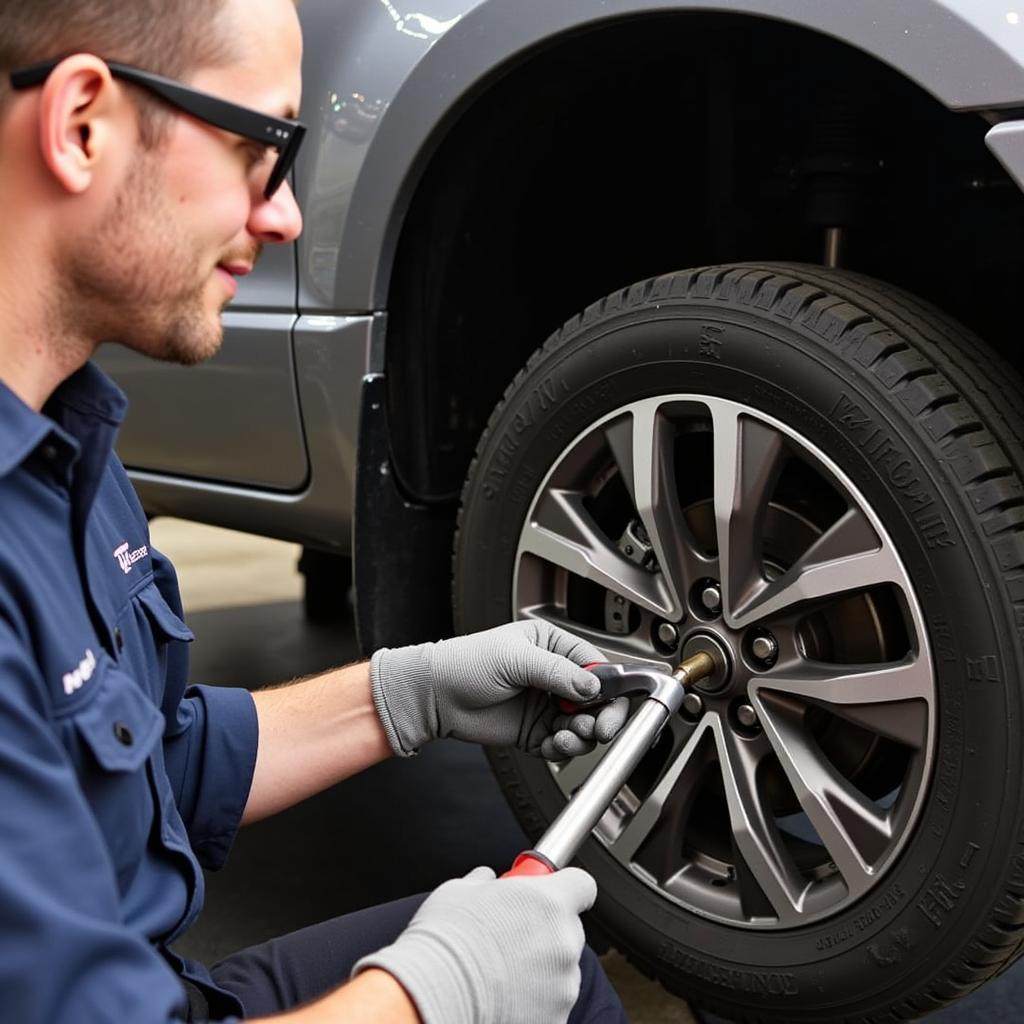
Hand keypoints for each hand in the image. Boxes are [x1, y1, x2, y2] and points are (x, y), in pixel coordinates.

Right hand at [352, 865, 596, 1023]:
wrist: (433, 995)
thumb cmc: (447, 940)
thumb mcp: (461, 891)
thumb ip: (485, 882)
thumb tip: (487, 880)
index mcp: (550, 903)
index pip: (582, 885)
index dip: (565, 888)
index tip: (548, 893)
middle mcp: (564, 943)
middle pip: (569, 930)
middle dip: (547, 931)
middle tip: (512, 936)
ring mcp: (563, 985)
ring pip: (561, 969)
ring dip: (541, 968)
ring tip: (501, 971)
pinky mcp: (555, 1019)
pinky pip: (551, 1003)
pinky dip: (534, 1000)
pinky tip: (503, 996)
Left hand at [369, 620, 628, 757]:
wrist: (435, 695)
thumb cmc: (466, 663)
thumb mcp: (516, 659)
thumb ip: (558, 673)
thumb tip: (592, 686)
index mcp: (554, 647)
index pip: (596, 668)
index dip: (609, 690)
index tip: (611, 707)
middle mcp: (554, 677)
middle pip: (596, 701)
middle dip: (600, 717)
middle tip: (597, 729)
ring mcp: (545, 705)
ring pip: (582, 725)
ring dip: (581, 736)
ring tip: (567, 737)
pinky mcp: (535, 731)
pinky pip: (562, 744)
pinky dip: (563, 749)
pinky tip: (554, 746)